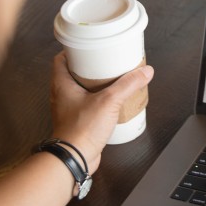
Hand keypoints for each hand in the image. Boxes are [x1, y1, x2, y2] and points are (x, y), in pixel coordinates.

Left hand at [49, 52, 153, 173]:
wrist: (74, 158)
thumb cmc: (82, 129)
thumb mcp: (109, 101)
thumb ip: (128, 85)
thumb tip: (145, 71)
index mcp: (61, 84)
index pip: (61, 59)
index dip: (74, 51)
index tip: (89, 48)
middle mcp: (61, 95)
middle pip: (72, 74)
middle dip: (89, 68)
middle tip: (105, 62)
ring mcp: (67, 110)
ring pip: (79, 91)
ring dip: (93, 85)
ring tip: (111, 81)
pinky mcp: (76, 123)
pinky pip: (86, 106)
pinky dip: (96, 102)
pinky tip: (111, 104)